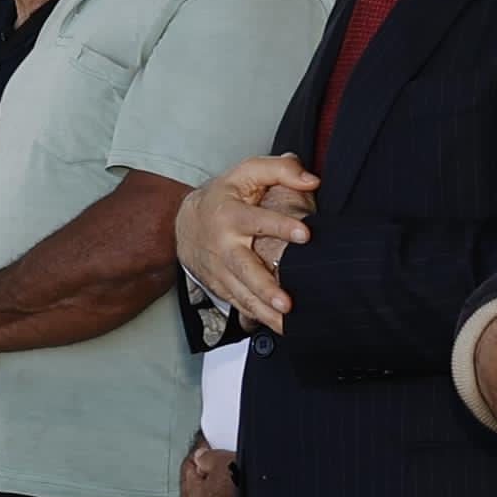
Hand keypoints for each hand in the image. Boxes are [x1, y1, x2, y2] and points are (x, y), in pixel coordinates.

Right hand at [186, 153, 318, 331]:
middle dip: (265, 287)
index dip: (281, 226)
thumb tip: (312, 180)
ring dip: (263, 310)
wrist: (184, 221)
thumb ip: (281, 170)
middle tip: (286, 301)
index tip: (306, 233)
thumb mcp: (247, 172)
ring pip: (241, 293)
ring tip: (285, 322)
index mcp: (231, 214)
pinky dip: (256, 316)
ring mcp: (220, 269)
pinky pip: (238, 303)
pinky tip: (276, 326)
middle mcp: (224, 244)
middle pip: (244, 269)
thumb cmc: (224, 195)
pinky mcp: (220, 285)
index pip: (258, 220)